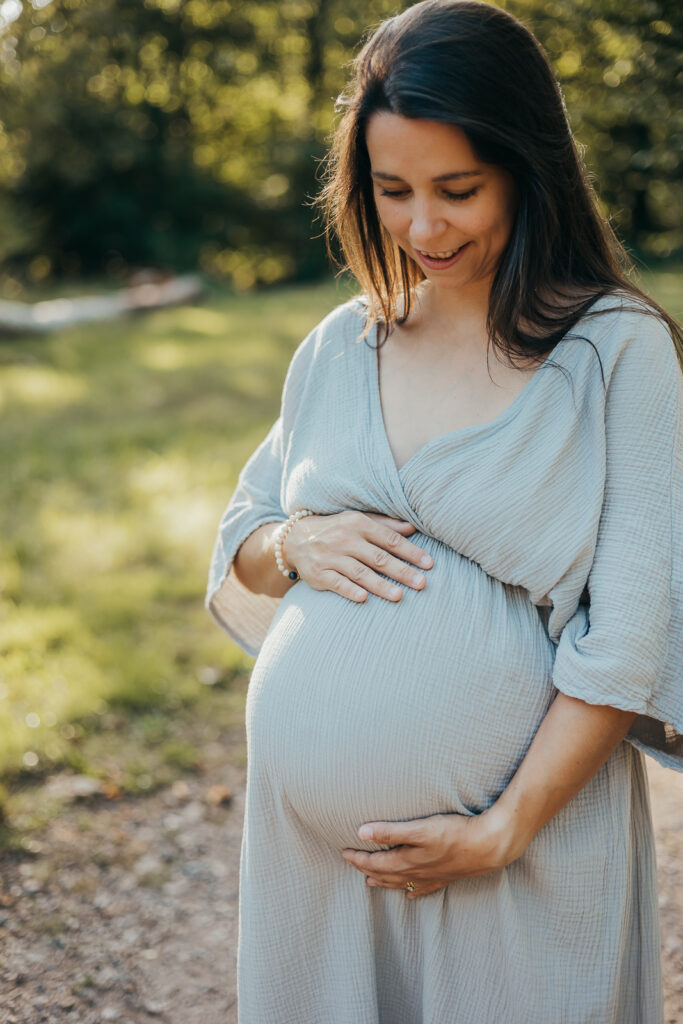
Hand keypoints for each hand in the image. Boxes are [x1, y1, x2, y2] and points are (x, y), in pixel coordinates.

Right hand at [283, 510, 432, 602]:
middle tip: (422, 583)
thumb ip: (385, 525)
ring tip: (399, 596)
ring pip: (359, 572)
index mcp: (358, 524)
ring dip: (380, 585)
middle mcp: (345, 539)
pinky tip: (363, 598)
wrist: (295, 538)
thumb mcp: (358, 520)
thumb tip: (412, 528)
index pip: (390, 539)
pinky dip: (349, 590)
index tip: (429, 564)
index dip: (411, 552)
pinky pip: (336, 583)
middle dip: (401, 571)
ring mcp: (330, 557)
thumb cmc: (336, 529)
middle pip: (378, 557)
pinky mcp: (318, 573)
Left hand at [340, 805, 522, 898]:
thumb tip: (361, 832)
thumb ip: (390, 831)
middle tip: (352, 863)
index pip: (374, 862)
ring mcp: (431, 877)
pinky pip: (423, 888)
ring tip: (370, 882)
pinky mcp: (445, 877)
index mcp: (406, 860)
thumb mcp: (420, 828)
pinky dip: (412, 890)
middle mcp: (416, 872)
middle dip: (366, 869)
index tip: (344, 852)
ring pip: (400, 883)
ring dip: (383, 881)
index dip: (357, 858)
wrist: (487, 847)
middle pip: (384, 874)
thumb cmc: (454, 833)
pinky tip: (410, 893)